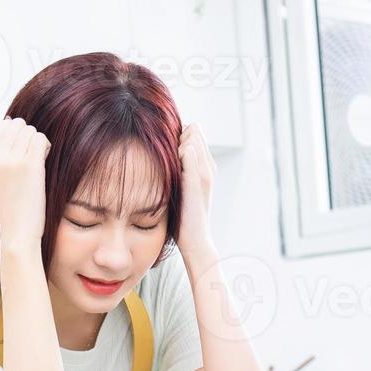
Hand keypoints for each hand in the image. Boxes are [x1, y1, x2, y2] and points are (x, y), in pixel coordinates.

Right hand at [0, 117, 49, 247]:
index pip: (4, 126)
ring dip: (39, 142)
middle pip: (19, 125)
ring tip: (38, 161)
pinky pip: (41, 139)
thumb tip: (9, 120)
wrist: (18, 231)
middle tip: (33, 156)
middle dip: (29, 136)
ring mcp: (12, 160)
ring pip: (31, 130)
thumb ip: (2, 151)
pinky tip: (44, 161)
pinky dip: (47, 146)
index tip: (23, 152)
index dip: (19, 135)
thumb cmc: (14, 206)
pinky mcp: (29, 165)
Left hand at [176, 123, 214, 255]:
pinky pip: (189, 152)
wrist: (194, 240)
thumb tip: (161, 156)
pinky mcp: (197, 180)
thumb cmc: (183, 217)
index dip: (177, 136)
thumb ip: (176, 172)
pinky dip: (178, 152)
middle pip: (193, 130)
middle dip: (176, 137)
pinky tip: (166, 165)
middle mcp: (208, 166)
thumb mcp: (179, 189)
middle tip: (163, 158)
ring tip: (164, 166)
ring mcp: (204, 172)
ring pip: (191, 137)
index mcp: (205, 167)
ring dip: (175, 145)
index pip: (194, 132)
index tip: (164, 151)